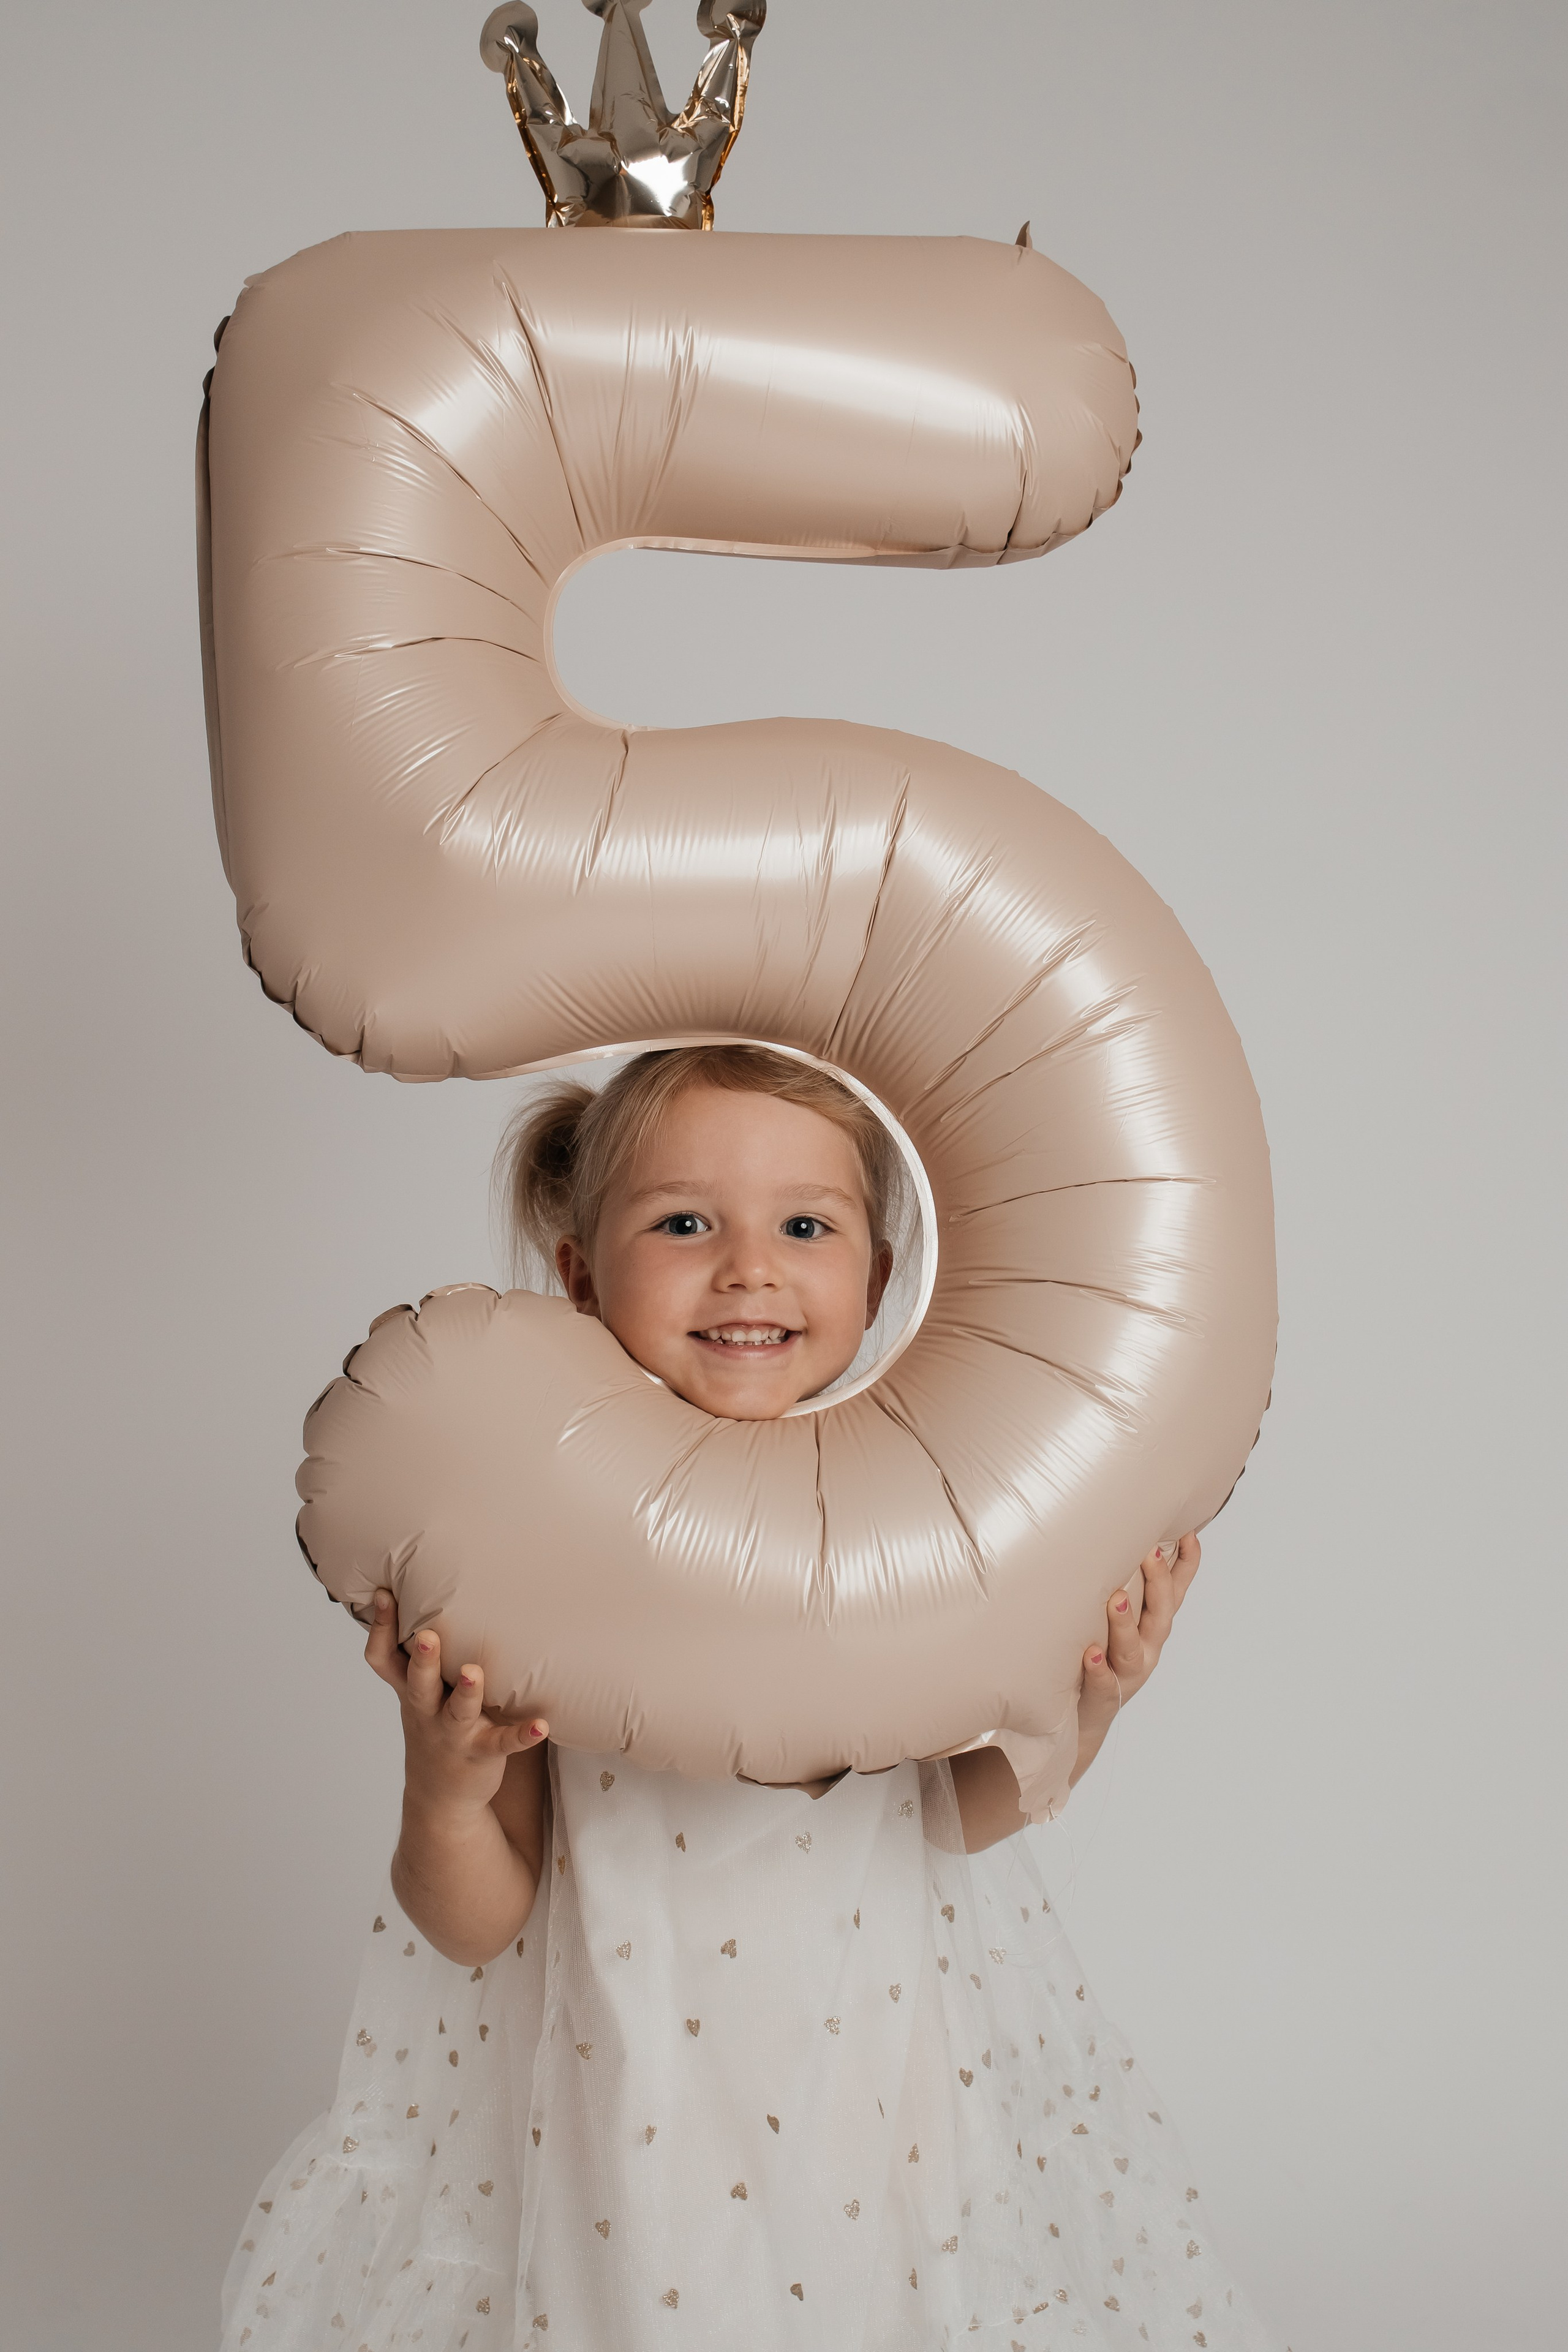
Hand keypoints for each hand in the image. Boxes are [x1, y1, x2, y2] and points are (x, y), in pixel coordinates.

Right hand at [364, 1590, 547, 1819]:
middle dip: (423, 1659)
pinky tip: (541, 1725)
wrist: (441, 1797)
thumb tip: (421, 1591)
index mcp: (412, 1690)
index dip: (381, 1629)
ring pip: (458, 1712)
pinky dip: (522, 1734)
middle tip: (427, 1635)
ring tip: (473, 1672)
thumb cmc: (434, 1724)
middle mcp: (428, 1710)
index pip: (384, 1659)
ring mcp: (455, 1734)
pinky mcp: (484, 1753)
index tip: (383, 1594)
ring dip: (467, 1692)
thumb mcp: (419, 1692)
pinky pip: (504, 1743)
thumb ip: (420, 1654)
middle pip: (419, 1683)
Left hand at [1069, 1533, 1199, 1786]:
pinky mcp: (1104, 1696)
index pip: (1176, 1593)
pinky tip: (1091, 1653)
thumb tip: (1120, 1538)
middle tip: (1151, 1553)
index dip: (1187, 1566)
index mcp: (1152, 1627)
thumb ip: (1124, 1587)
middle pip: (1161, 1616)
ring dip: (1126, 1623)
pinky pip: (1103, 1683)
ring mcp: (1127, 1674)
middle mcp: (1146, 1649)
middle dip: (1159, 1584)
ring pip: (1132, 1649)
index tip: (1190, 1534)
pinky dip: (1099, 1668)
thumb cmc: (1099, 1653)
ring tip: (1117, 1598)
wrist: (1082, 1717)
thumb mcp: (1118, 1621)